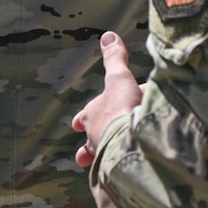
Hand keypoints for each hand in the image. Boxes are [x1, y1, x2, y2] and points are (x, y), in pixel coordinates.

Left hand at [71, 32, 143, 168]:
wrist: (132, 140)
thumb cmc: (122, 107)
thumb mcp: (120, 77)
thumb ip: (115, 58)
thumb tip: (108, 35)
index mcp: (89, 115)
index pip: (84, 116)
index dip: (84, 118)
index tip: (75, 124)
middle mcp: (93, 136)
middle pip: (95, 135)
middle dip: (97, 137)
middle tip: (94, 143)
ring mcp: (105, 155)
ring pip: (103, 153)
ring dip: (104, 154)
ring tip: (101, 159)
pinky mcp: (118, 169)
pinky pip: (117, 167)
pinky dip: (119, 167)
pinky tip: (121, 172)